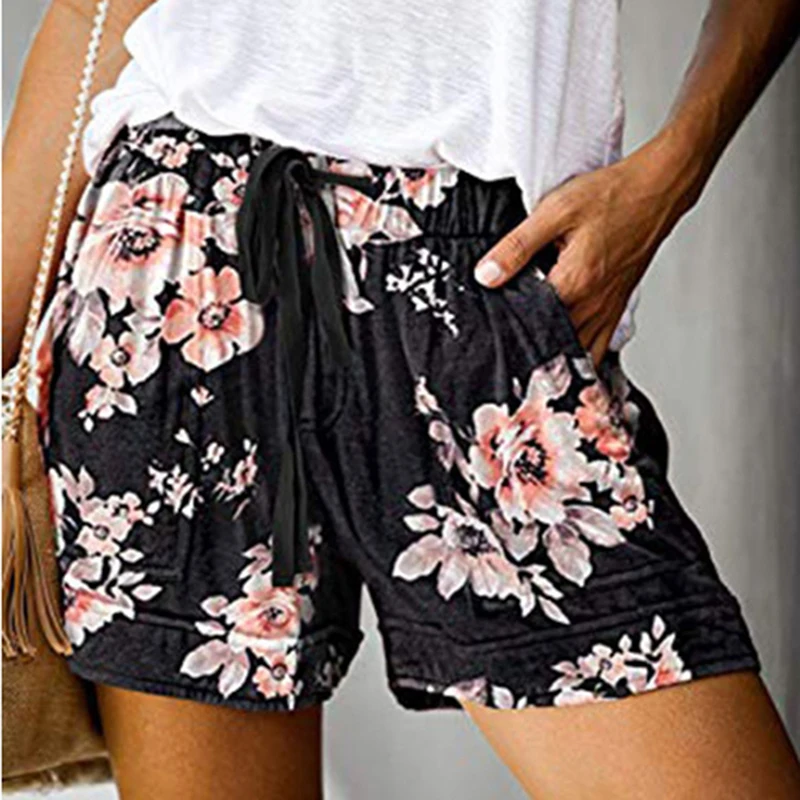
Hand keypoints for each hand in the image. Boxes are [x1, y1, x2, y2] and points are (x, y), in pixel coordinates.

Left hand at [474, 137, 697, 366]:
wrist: (657, 191)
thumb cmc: (612, 197)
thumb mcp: (554, 212)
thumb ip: (517, 246)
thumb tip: (486, 275)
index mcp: (574, 283)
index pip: (532, 324)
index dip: (509, 330)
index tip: (492, 333)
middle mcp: (594, 304)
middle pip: (554, 344)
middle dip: (528, 349)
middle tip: (504, 351)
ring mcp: (608, 309)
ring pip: (577, 353)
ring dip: (554, 358)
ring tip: (530, 360)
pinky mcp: (617, 307)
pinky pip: (598, 347)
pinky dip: (580, 356)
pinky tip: (563, 353)